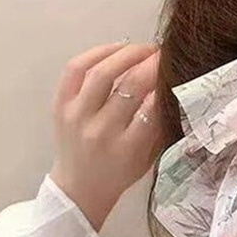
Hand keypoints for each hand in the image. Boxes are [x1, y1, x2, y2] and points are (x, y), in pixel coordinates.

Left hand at [49, 41, 162, 230]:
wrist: (79, 188)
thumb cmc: (120, 174)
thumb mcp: (148, 159)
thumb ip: (159, 128)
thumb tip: (172, 89)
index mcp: (126, 149)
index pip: (151, 108)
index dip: (165, 83)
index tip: (176, 69)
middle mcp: (100, 131)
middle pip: (130, 85)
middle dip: (151, 63)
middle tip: (163, 54)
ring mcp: (77, 116)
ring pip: (103, 72)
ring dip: (127, 53)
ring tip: (143, 48)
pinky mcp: (60, 104)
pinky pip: (76, 69)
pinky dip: (98, 53)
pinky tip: (116, 49)